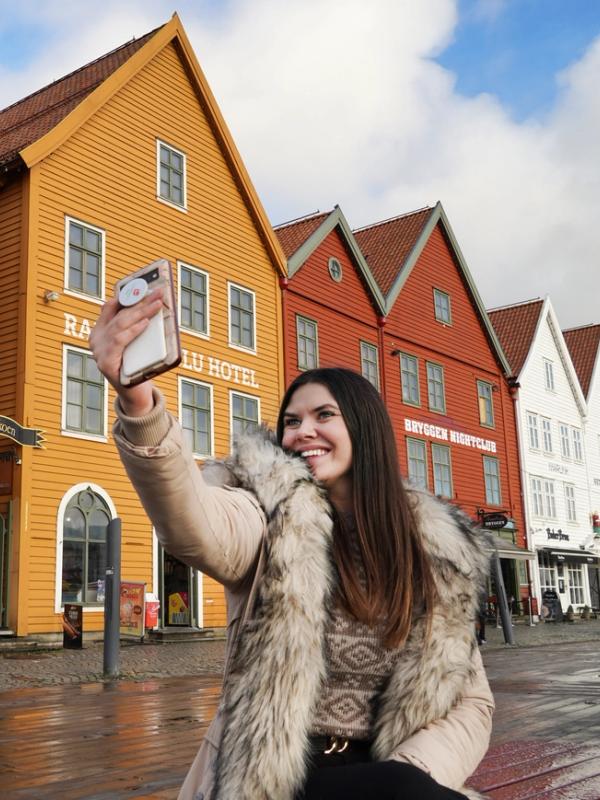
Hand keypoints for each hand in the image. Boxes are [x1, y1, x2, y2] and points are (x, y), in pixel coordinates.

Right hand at [89, 288, 163, 415]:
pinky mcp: (106, 364)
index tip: (144, 285)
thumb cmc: (137, 365)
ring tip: (156, 305)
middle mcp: (96, 340)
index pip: (111, 307)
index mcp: (100, 332)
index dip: (127, 294)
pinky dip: (133, 330)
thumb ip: (136, 326)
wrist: (135, 394)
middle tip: (158, 293)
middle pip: (119, 314)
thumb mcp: (135, 342)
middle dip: (140, 301)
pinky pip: (120, 341)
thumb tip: (153, 304)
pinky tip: (145, 323)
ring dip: (141, 312)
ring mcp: (99, 352)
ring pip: (120, 325)